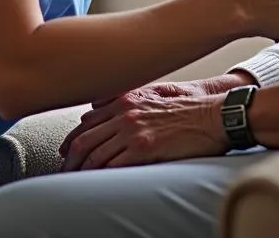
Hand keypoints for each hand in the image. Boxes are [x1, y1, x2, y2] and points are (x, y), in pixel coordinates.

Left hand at [59, 81, 227, 170]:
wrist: (212, 115)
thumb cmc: (188, 106)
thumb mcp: (154, 92)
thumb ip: (128, 99)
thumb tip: (101, 106)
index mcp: (125, 100)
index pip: (87, 122)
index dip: (72, 139)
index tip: (66, 152)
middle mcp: (125, 114)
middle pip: (84, 140)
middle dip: (70, 160)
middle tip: (65, 173)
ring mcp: (133, 131)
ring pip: (95, 156)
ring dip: (82, 172)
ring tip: (76, 184)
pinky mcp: (144, 149)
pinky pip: (112, 167)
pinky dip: (100, 178)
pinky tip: (96, 185)